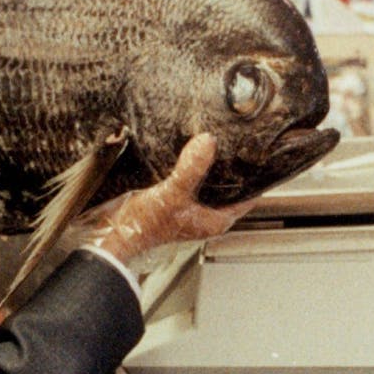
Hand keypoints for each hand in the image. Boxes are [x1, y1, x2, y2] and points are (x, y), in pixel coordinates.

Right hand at [87, 133, 254, 262]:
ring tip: (212, 139)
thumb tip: (208, 142)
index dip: (256, 176)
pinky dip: (191, 165)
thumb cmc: (144, 225)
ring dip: (209, 164)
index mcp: (216, 220)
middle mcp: (206, 216)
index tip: (258, 152)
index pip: (249, 196)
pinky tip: (187, 150)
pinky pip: (191, 179)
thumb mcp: (172, 193)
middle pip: (230, 187)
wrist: (114, 233)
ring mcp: (191, 208)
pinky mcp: (175, 201)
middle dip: (232, 166)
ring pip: (210, 182)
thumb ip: (191, 169)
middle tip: (236, 139)